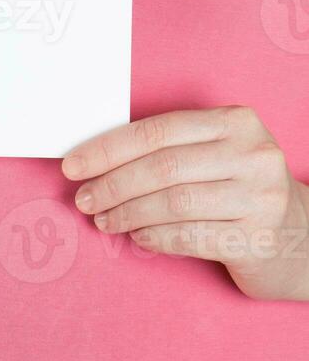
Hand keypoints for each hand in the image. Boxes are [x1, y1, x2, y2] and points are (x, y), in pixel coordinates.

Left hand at [63, 107, 308, 300]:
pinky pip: (189, 237)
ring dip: (126, 214)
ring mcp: (261, 198)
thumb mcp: (215, 153)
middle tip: (84, 200)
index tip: (73, 166)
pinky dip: (153, 237)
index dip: (107, 149)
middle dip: (112, 185)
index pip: (156, 131)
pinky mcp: (258, 238)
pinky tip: (137, 236)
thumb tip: (93, 160)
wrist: (302, 236)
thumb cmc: (239, 188)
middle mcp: (254, 155)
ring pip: (172, 203)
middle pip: (161, 168)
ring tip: (105, 220)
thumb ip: (166, 148)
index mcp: (236, 122)